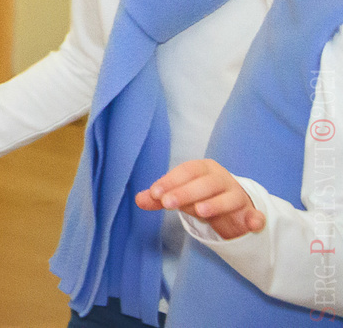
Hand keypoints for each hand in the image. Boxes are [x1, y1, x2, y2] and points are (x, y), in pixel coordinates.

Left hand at [139, 159, 264, 239]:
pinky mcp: (250, 213)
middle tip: (167, 203)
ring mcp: (237, 195)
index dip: (171, 181)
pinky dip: (256, 219)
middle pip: (205, 183)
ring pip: (228, 197)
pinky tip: (253, 225)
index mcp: (203, 168)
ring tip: (200, 212)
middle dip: (186, 193)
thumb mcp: (179, 195)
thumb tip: (138, 200)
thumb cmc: (200, 195)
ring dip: (215, 204)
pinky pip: (255, 215)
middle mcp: (221, 178)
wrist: (231, 206)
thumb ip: (159, 198)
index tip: (155, 193)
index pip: (186, 171)